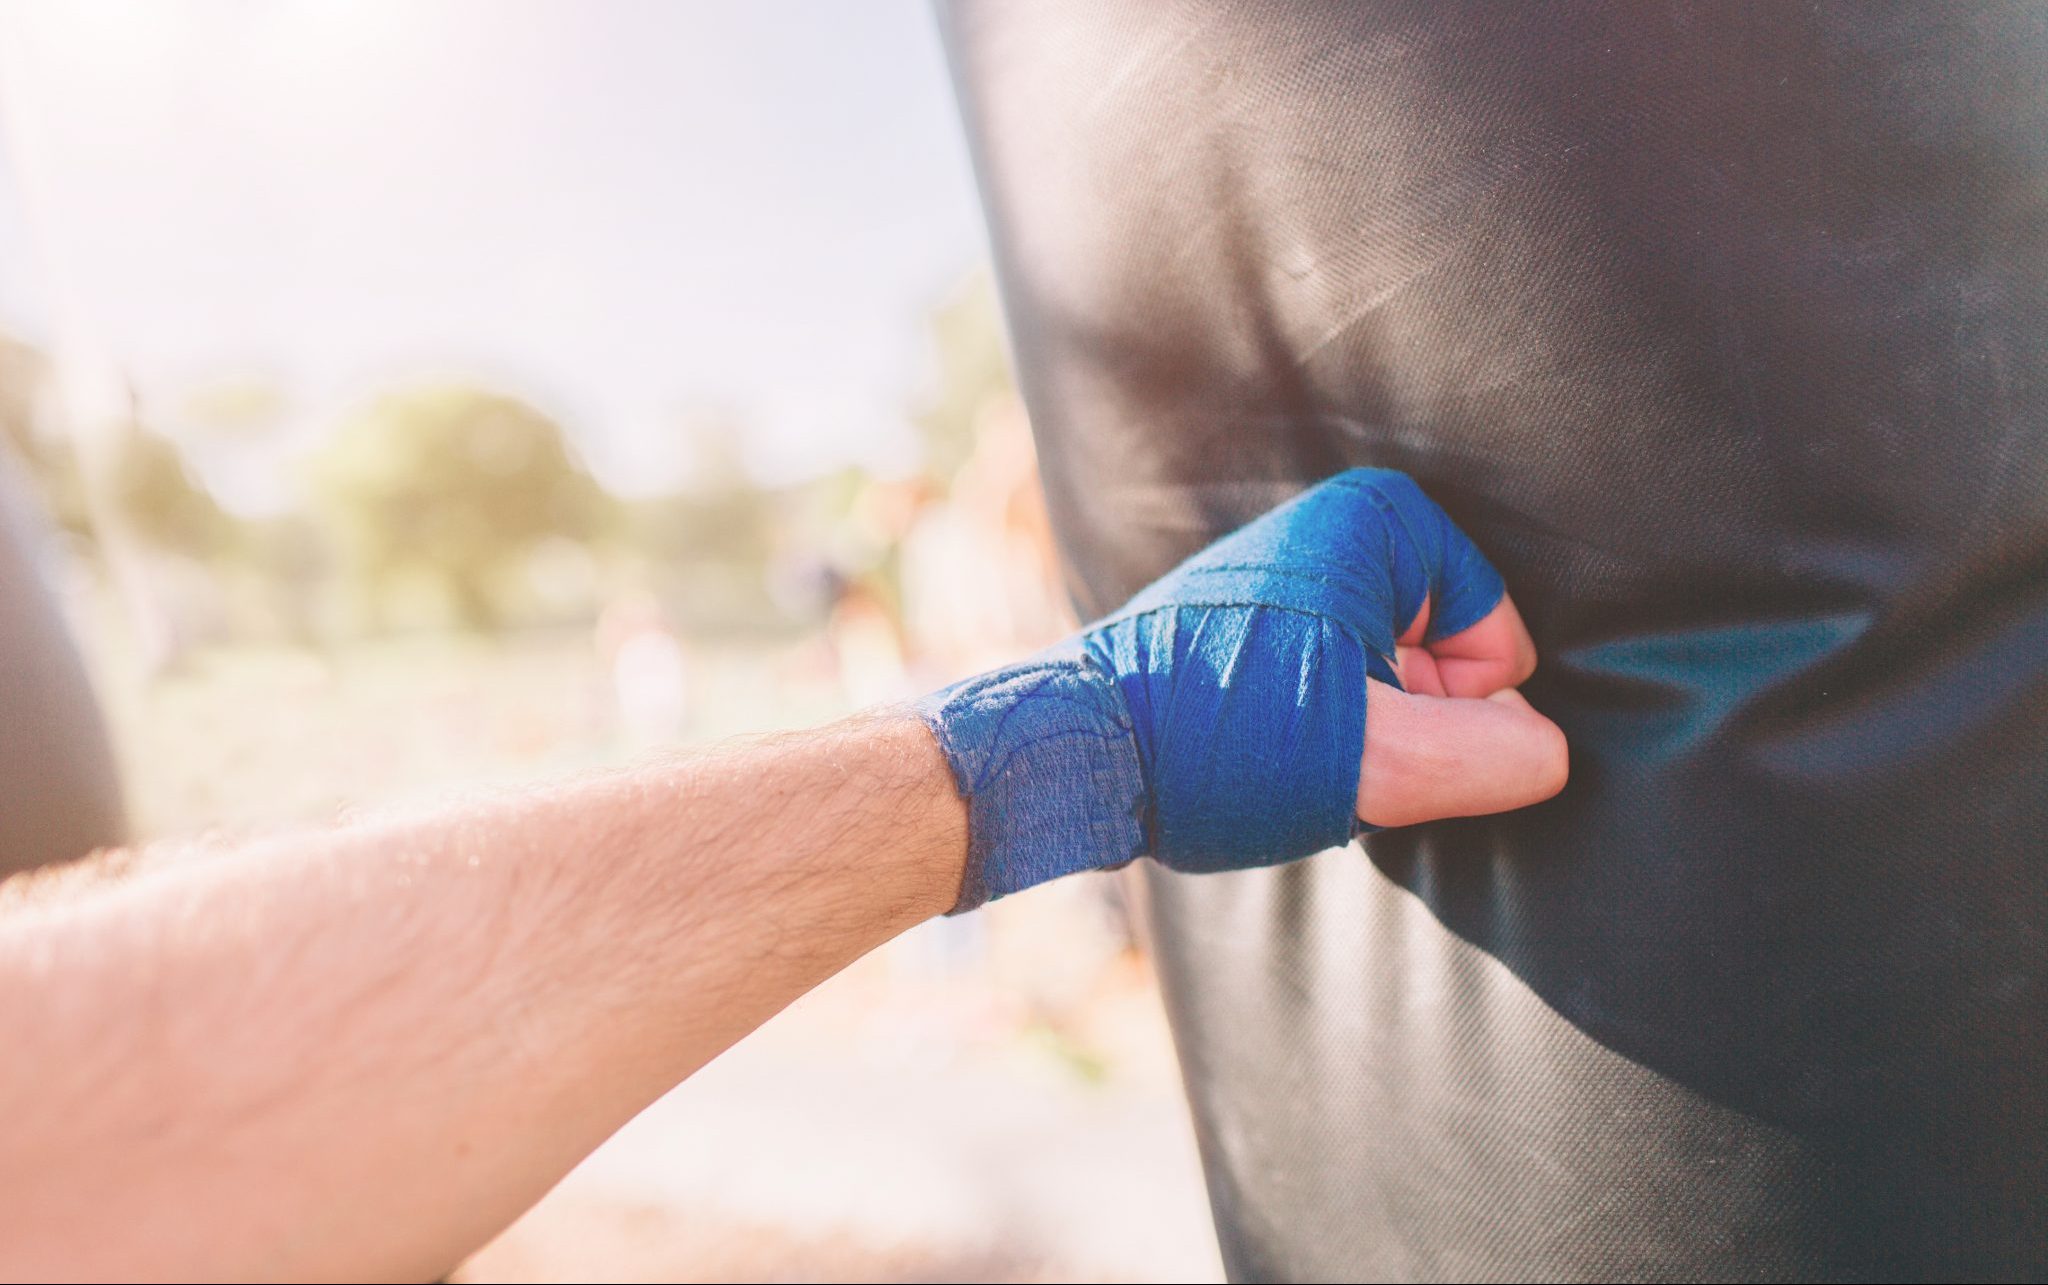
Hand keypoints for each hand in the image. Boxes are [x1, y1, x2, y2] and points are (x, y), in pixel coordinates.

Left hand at [920, 468, 1567, 909]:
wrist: (1082, 749)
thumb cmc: (1220, 741)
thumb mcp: (1372, 761)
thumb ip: (1483, 756)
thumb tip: (1548, 755)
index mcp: (1379, 523)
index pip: (1500, 645)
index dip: (1456, 712)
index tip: (1373, 727)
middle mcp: (1335, 528)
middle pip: (1447, 662)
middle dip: (1410, 723)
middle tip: (1329, 746)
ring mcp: (1292, 576)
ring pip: (1392, 683)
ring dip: (1363, 734)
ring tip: (1289, 749)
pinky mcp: (1254, 623)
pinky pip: (1337, 684)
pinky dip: (1321, 729)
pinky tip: (1265, 751)